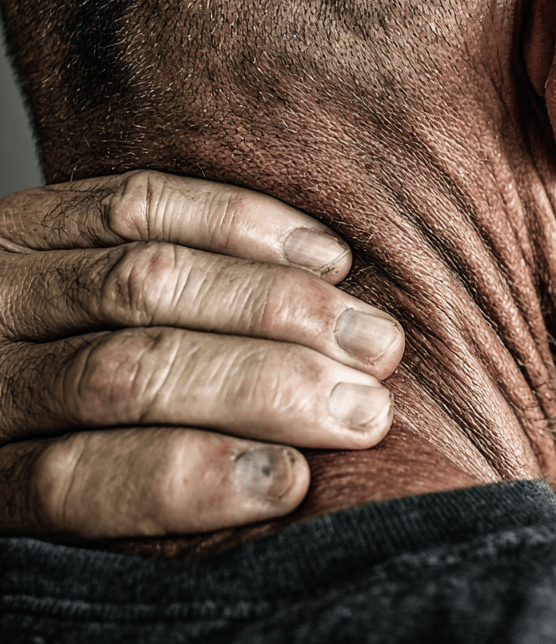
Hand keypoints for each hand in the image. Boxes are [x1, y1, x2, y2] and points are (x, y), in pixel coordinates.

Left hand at [0, 170, 402, 538]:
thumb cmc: (42, 438)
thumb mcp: (45, 500)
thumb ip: (136, 497)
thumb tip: (279, 492)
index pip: (69, 478)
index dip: (184, 480)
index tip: (290, 481)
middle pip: (127, 371)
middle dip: (264, 386)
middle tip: (364, 408)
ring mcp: (5, 275)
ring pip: (152, 279)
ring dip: (282, 308)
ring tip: (373, 339)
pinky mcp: (38, 211)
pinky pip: (145, 201)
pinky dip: (246, 224)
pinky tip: (322, 256)